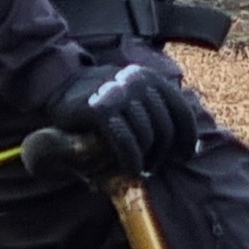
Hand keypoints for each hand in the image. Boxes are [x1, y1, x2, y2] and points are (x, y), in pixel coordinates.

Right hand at [55, 60, 190, 177]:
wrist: (57, 85)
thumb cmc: (101, 98)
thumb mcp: (131, 96)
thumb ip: (155, 111)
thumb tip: (191, 143)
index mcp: (151, 78)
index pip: (182, 112)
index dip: (188, 137)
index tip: (186, 155)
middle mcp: (138, 82)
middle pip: (165, 128)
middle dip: (163, 153)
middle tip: (153, 167)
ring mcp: (119, 93)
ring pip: (147, 136)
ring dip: (146, 159)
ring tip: (140, 169)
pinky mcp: (99, 109)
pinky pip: (125, 140)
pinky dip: (131, 159)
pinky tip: (131, 170)